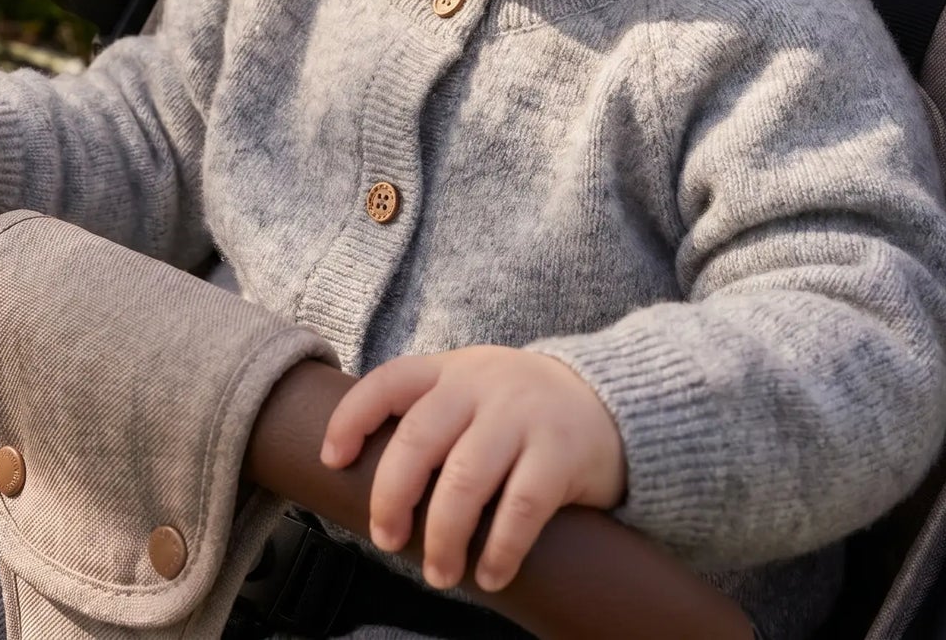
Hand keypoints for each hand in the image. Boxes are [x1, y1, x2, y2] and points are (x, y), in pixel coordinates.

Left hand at [320, 346, 626, 593]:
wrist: (610, 400)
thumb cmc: (521, 410)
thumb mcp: (474, 390)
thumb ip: (430, 416)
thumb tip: (365, 482)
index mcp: (452, 370)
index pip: (389, 382)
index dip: (352, 418)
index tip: (334, 461)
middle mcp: (483, 385)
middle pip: (419, 439)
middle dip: (392, 497)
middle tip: (387, 539)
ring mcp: (523, 416)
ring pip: (465, 479)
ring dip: (443, 536)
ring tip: (439, 573)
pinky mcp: (561, 452)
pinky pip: (521, 507)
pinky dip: (500, 549)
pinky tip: (490, 574)